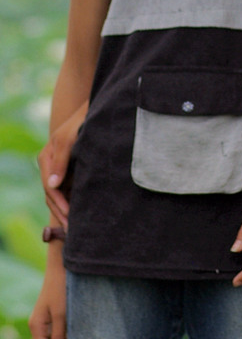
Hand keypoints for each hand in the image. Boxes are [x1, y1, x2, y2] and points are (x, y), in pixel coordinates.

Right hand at [29, 253, 67, 338]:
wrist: (63, 265)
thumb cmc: (61, 288)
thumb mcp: (61, 313)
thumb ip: (59, 336)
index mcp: (37, 327)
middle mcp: (39, 325)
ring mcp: (46, 320)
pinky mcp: (54, 314)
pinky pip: (58, 332)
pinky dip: (67, 337)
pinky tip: (78, 336)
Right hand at [38, 104, 85, 226]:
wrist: (98, 109)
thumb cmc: (82, 121)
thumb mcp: (69, 139)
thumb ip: (60, 161)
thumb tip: (52, 186)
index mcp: (46, 158)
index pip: (50, 189)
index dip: (60, 205)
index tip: (71, 218)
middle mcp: (52, 164)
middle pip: (53, 195)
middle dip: (62, 212)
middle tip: (75, 230)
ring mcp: (62, 167)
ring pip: (62, 194)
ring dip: (68, 209)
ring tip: (79, 226)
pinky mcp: (74, 168)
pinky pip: (72, 189)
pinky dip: (76, 200)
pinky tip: (85, 212)